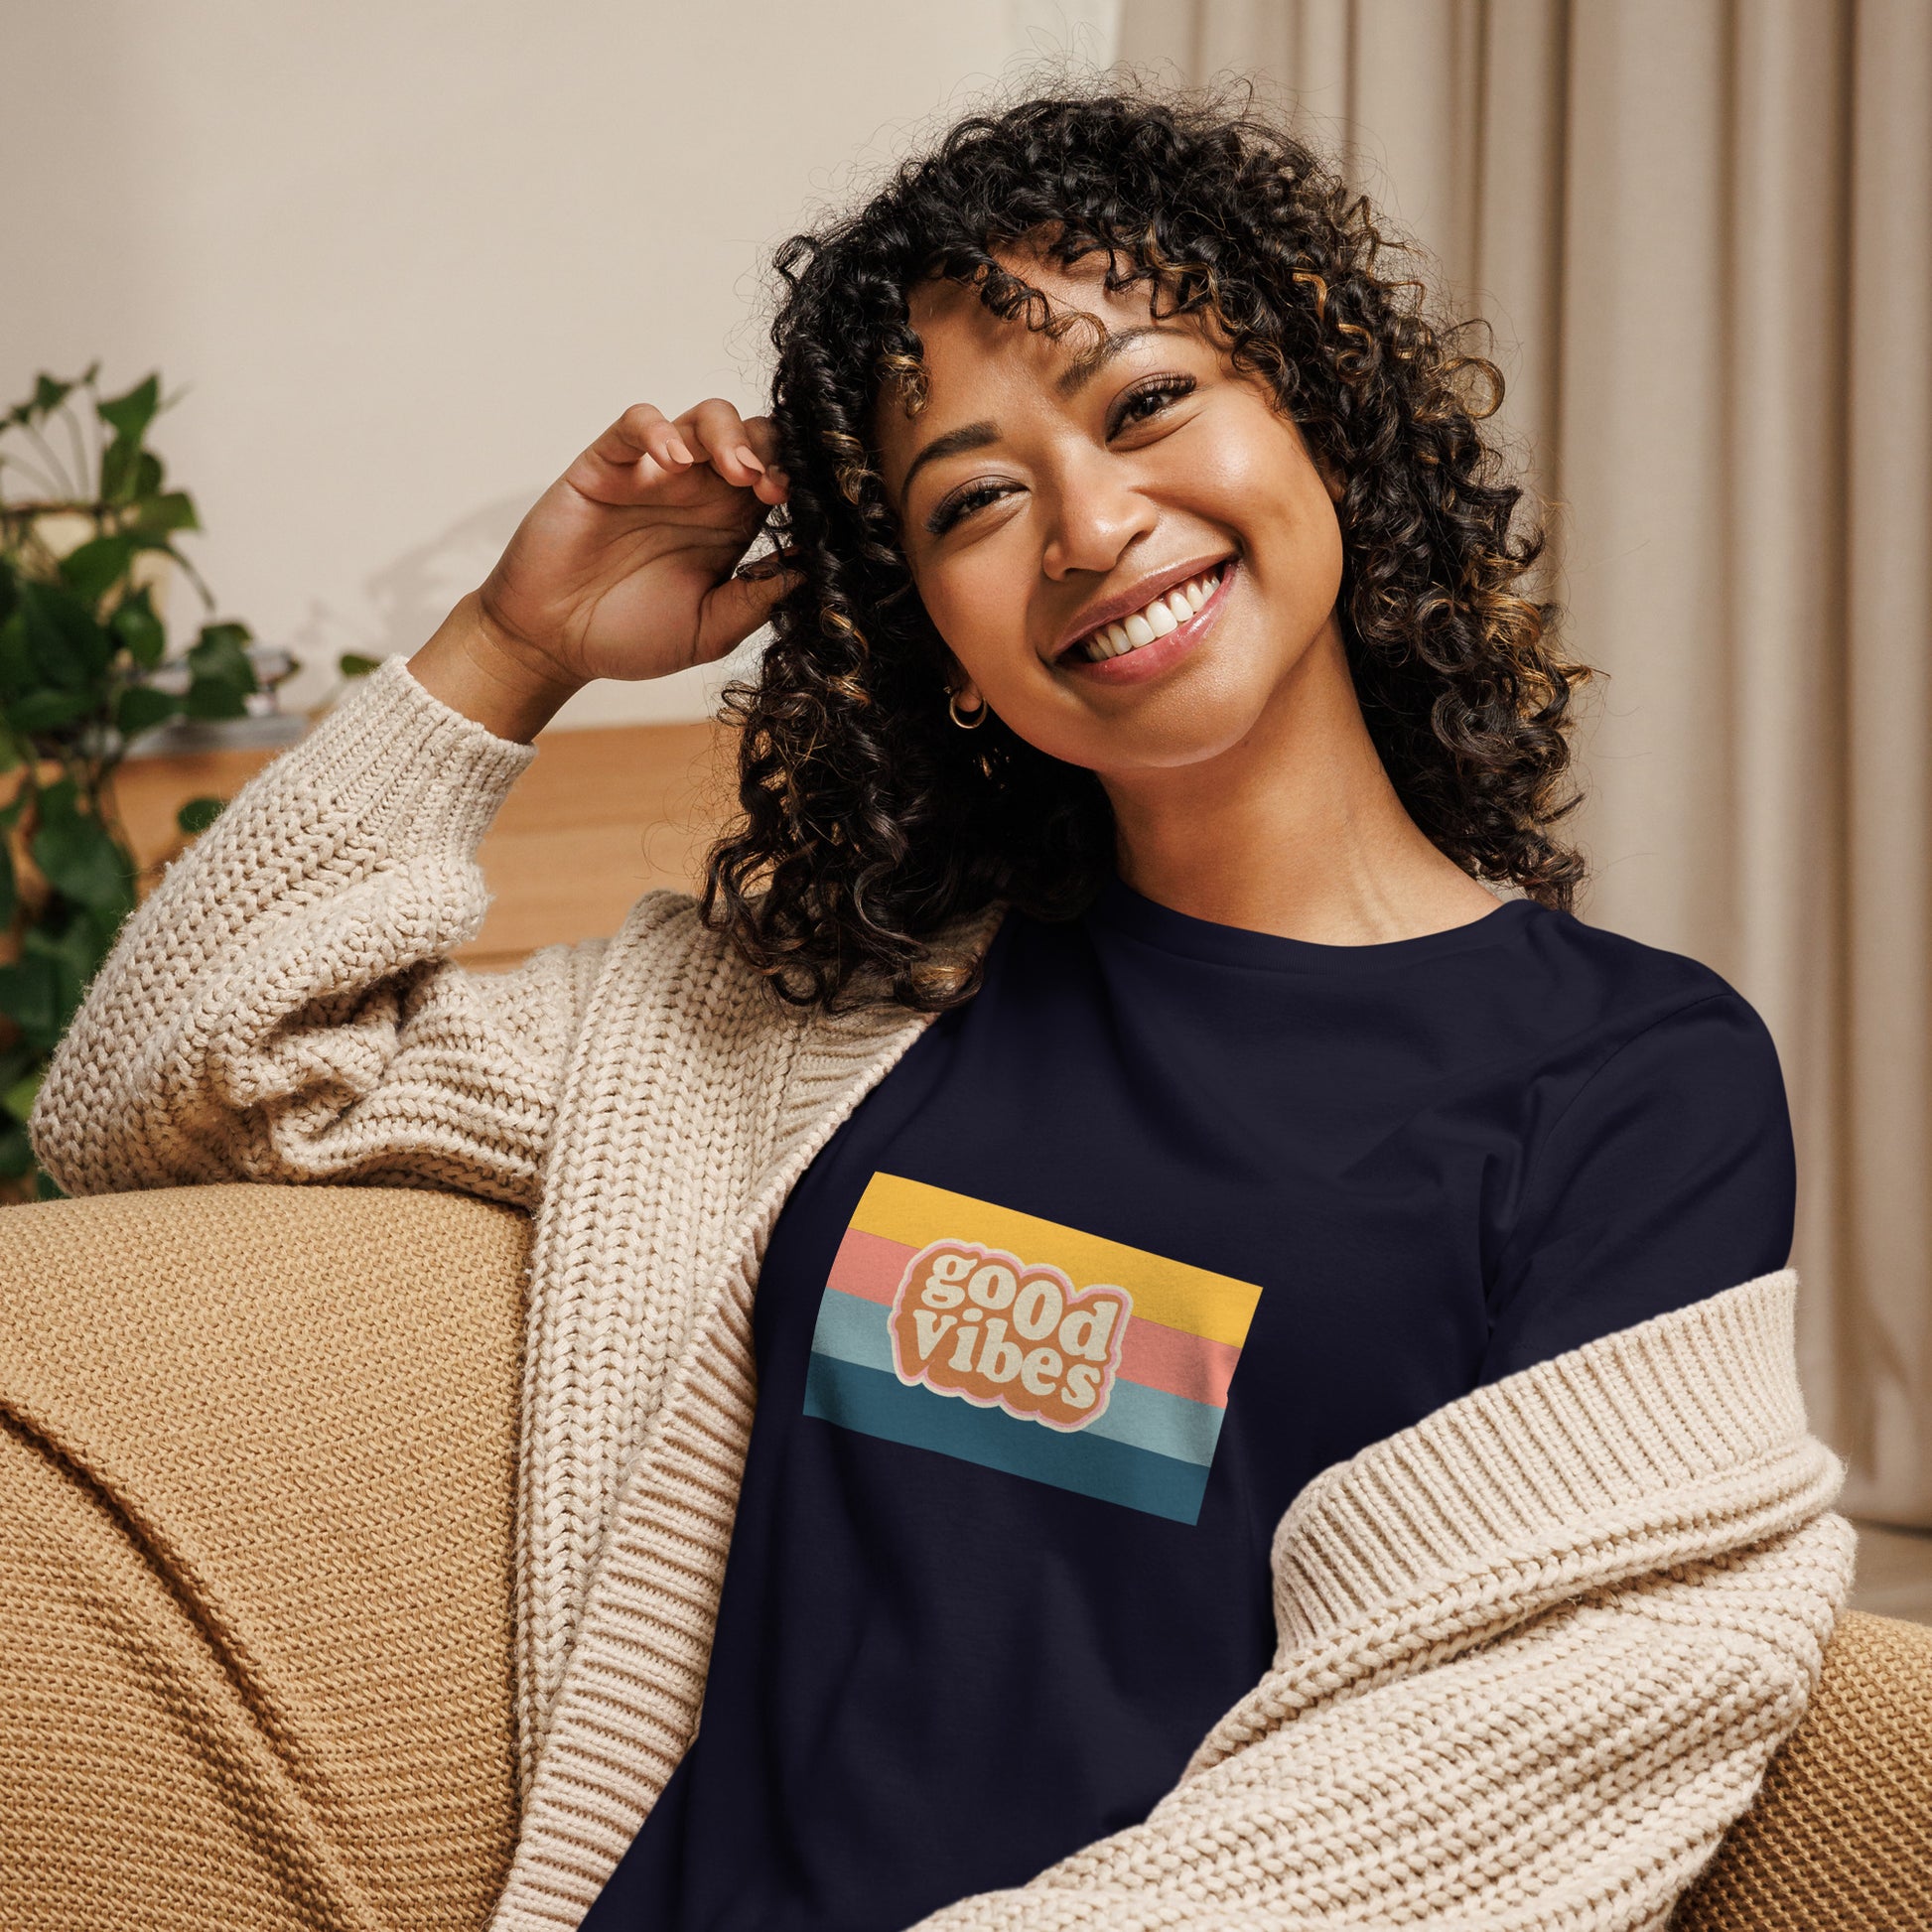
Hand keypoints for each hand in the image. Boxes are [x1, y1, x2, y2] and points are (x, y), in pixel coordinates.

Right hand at [482, 398, 796, 684]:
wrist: (554, 644)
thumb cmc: (630, 637)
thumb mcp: (709, 632)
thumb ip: (755, 601)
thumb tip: (810, 572)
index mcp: (730, 525)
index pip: (778, 479)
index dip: (796, 483)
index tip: (803, 508)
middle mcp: (699, 492)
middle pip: (752, 436)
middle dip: (772, 451)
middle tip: (773, 488)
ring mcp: (654, 473)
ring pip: (704, 418)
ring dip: (729, 435)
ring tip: (738, 471)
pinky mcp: (607, 464)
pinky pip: (635, 424)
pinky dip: (658, 430)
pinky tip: (672, 462)